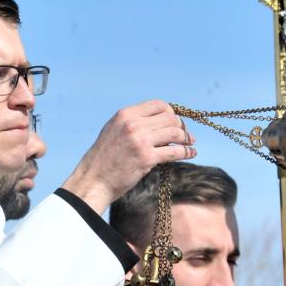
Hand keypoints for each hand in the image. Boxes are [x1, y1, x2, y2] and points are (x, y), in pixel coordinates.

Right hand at [62, 100, 195, 213]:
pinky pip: (174, 151)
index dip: (171, 113)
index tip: (175, 122)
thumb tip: (156, 121)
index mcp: (125, 114)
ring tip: (190, 143)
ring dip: (186, 138)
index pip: (158, 105)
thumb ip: (131, 122)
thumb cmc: (103, 159)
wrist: (94, 180)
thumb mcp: (113, 130)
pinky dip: (186, 152)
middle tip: (186, 135)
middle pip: (170, 118)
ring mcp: (140, 141)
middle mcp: (133, 124)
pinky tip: (191, 153)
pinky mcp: (147, 158)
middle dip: (181, 126)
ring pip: (175, 132)